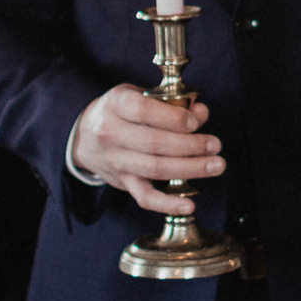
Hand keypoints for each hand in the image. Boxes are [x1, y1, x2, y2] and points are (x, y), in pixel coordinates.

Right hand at [73, 84, 223, 215]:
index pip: (143, 111)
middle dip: (190, 145)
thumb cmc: (121, 112)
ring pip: (154, 169)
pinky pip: (145, 198)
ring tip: (215, 165)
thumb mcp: (140, 95)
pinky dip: (167, 204)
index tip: (195, 122)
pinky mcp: (123, 183)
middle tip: (215, 145)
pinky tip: (189, 205)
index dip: (172, 118)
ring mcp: (116, 161)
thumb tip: (201, 112)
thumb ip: (171, 102)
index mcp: (117, 104)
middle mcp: (111, 133)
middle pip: (153, 143)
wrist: (85, 137)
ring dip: (189, 168)